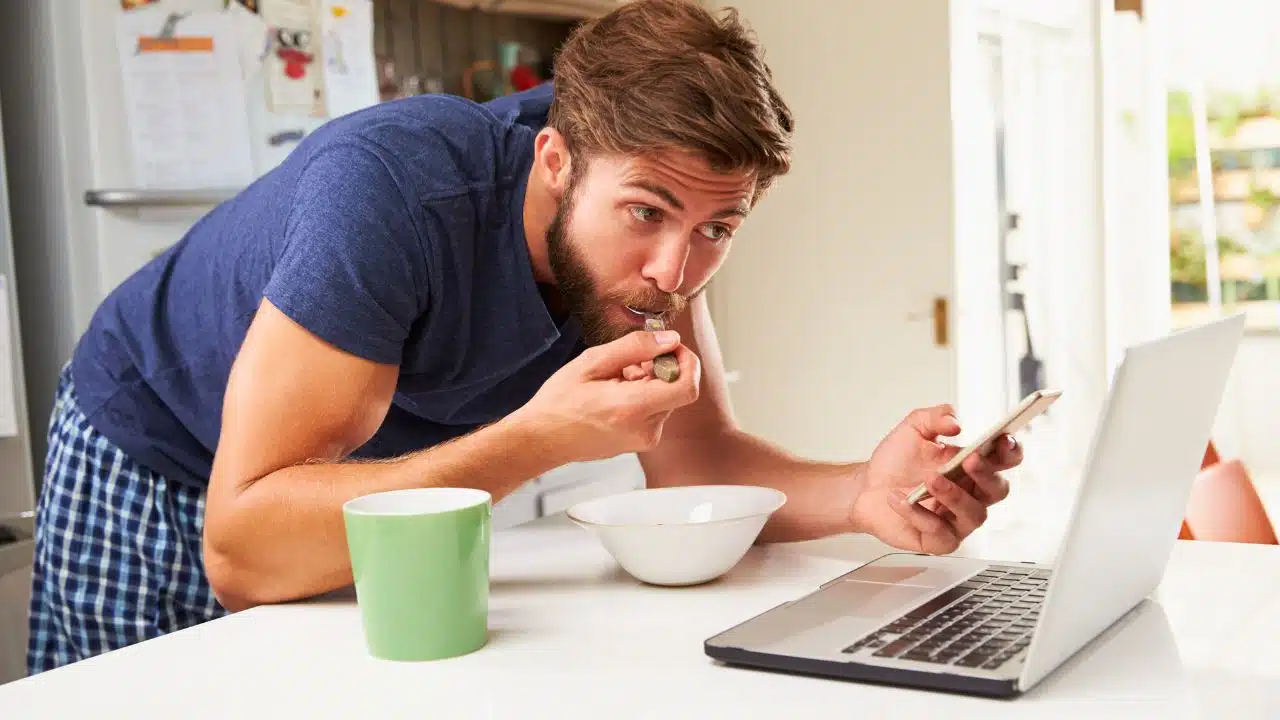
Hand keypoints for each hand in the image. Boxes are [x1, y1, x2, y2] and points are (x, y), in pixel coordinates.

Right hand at [510, 329, 701, 462]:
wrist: (542, 439)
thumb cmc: (560, 401)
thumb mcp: (593, 361)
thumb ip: (636, 347)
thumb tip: (671, 339)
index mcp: (633, 407)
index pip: (688, 385)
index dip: (686, 361)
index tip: (668, 347)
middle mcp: (645, 429)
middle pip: (677, 389)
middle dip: (660, 368)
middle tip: (627, 363)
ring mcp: (645, 439)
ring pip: (667, 398)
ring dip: (650, 382)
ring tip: (615, 380)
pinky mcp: (641, 442)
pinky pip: (656, 411)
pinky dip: (644, 396)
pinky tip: (616, 394)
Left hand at [849, 404, 1022, 553]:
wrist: (867, 486)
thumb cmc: (897, 461)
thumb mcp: (914, 429)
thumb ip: (935, 417)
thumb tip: (955, 422)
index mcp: (974, 466)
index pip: (1006, 460)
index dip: (1011, 451)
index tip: (1003, 438)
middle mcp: (972, 494)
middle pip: (998, 489)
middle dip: (987, 474)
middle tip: (969, 460)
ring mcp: (958, 520)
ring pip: (974, 514)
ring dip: (954, 495)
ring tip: (930, 480)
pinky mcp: (939, 541)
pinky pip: (940, 533)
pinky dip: (919, 515)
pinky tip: (903, 499)